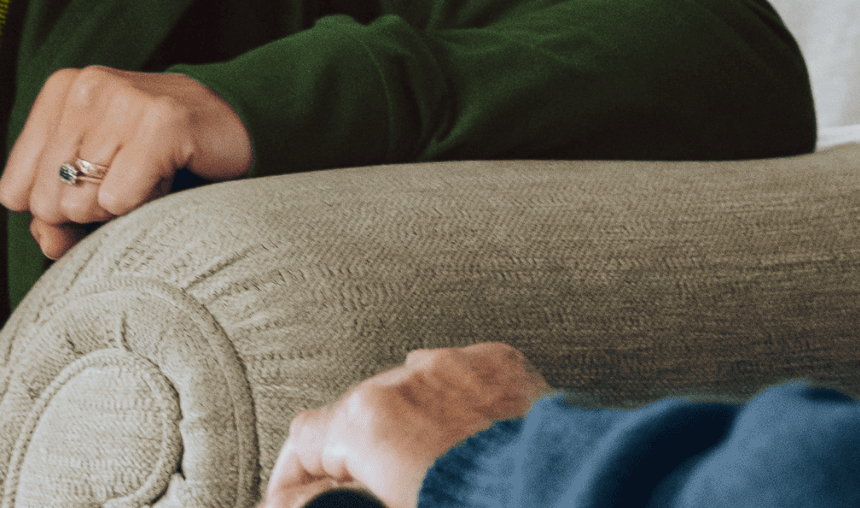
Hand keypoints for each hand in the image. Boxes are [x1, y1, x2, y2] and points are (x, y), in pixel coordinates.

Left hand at [0, 67, 252, 258]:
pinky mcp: (161, 121)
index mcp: (57, 93)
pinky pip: (121, 200)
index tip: (98, 187)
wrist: (231, 125)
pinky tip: (169, 174)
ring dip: (123, 206)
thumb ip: (55, 219)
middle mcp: (84, 86)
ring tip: (150, 174)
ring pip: (83, 203)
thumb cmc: (153, 158)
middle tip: (130, 181)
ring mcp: (122, 98)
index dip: (56, 212)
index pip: (15, 193)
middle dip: (90, 211)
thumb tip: (46, 238)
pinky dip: (148, 204)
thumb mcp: (92, 185)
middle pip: (47, 201)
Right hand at [262, 344, 550, 507]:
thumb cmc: (478, 506)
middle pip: (358, 412)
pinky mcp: (500, 364)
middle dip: (360, 450)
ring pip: (410, 389)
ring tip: (425, 465)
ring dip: (408, 423)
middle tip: (369, 485)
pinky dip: (454, 402)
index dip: (298, 475)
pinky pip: (460, 377)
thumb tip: (301, 504)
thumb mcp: (392, 507)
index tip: (298, 495)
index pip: (307, 439)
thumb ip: (346, 495)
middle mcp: (406, 378)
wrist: (561, 500)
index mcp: (369, 421)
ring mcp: (456, 365)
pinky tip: (465, 433)